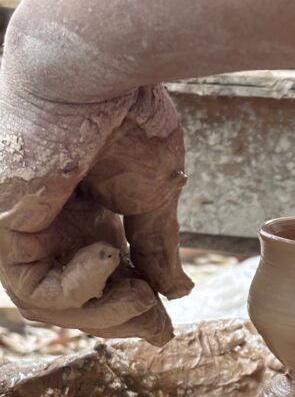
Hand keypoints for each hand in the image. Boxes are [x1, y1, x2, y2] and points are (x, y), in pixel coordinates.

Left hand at [0, 83, 192, 344]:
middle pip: (73, 302)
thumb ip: (155, 246)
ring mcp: (22, 228)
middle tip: (156, 324)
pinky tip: (110, 255)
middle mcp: (47, 225)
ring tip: (141, 296)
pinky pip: (33, 291)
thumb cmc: (125, 118)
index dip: (132, 310)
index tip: (164, 327)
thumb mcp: (151, 196)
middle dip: (118, 320)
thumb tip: (175, 292)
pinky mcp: (4, 227)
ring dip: (102, 314)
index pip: (98, 280)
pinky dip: (79, 289)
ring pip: (47, 307)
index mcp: (80, 214)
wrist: (99, 69)